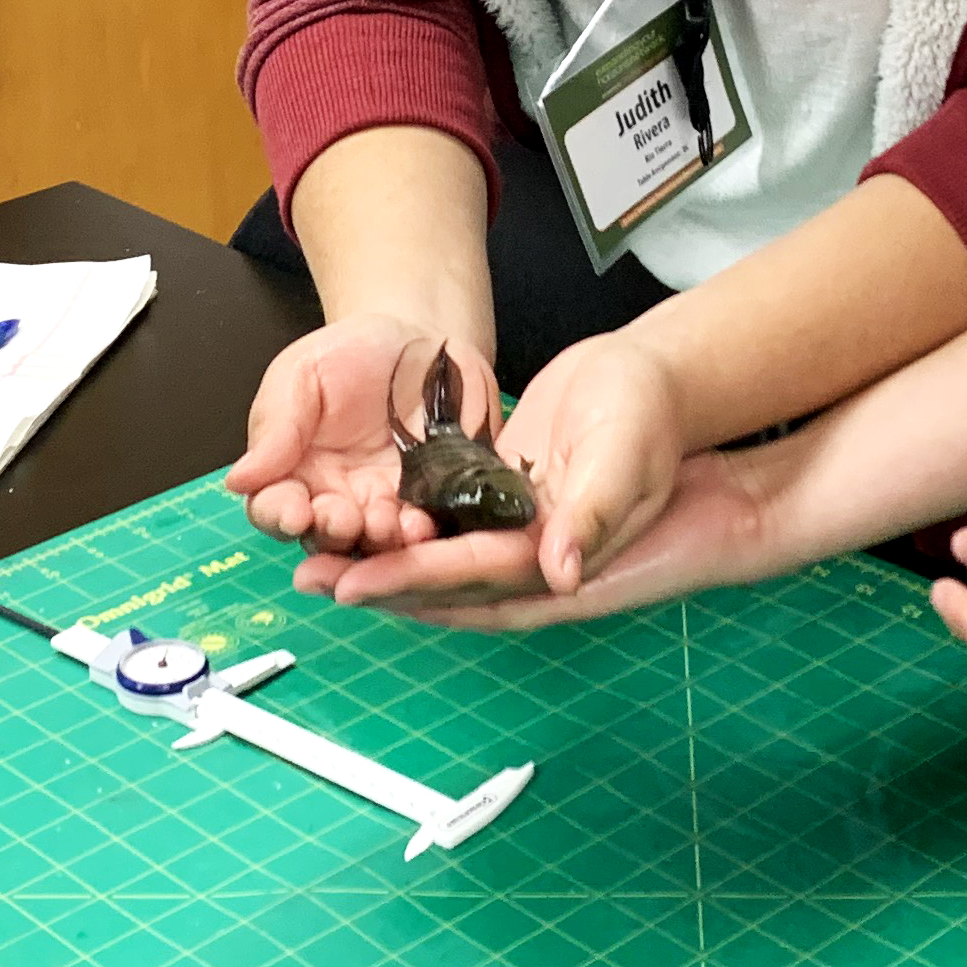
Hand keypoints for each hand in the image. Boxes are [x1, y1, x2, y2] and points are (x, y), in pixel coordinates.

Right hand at [226, 314, 488, 559]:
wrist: (420, 341)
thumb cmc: (352, 353)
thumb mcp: (303, 373)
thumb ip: (277, 424)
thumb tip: (238, 480)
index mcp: (293, 470)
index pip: (273, 507)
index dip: (278, 516)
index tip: (293, 512)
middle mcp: (335, 498)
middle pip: (321, 537)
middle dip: (329, 533)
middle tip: (342, 519)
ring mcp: (382, 505)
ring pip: (371, 544)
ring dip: (375, 543)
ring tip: (385, 524)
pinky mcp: (428, 503)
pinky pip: (420, 532)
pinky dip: (420, 535)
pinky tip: (421, 524)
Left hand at [315, 331, 689, 609]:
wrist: (657, 382)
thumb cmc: (649, 417)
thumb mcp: (625, 460)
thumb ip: (593, 516)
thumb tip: (559, 571)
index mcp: (558, 552)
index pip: (472, 574)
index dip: (410, 580)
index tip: (353, 584)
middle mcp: (531, 552)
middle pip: (441, 579)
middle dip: (375, 581)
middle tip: (309, 578)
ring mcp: (514, 527)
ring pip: (435, 554)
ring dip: (378, 559)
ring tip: (315, 560)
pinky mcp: (501, 495)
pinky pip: (443, 521)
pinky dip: (400, 525)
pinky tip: (356, 520)